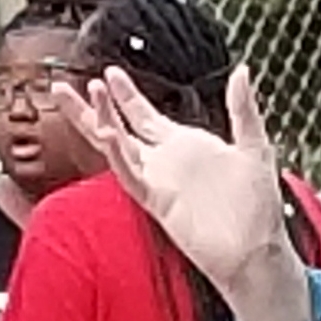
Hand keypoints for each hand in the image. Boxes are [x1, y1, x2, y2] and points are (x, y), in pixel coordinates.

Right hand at [56, 63, 287, 294]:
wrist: (256, 250)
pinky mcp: (158, 201)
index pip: (144, 115)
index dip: (125, 94)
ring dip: (102, 120)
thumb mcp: (254, 146)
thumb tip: (241, 70)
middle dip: (93, 107)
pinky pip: (131, 176)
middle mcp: (163, 161)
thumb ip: (243, 109)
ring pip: (116, 147)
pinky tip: (110, 136)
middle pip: (117, 128)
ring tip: (91, 94)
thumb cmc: (257, 205)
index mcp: (183, 145)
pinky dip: (119, 156)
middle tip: (62, 86)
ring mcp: (157, 181)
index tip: (109, 73)